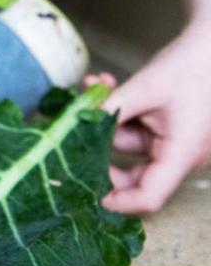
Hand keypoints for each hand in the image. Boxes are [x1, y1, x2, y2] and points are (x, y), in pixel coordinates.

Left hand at [84, 25, 210, 213]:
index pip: (149, 196)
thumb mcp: (145, 87)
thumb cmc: (192, 64)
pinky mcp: (169, 128)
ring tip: (92, 86)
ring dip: (106, 118)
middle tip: (73, 138)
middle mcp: (181, 154)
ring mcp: (176, 142)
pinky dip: (120, 110)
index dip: (115, 201)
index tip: (84, 192)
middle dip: (100, 152)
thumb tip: (74, 124)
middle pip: (133, 175)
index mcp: (182, 153)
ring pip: (128, 144)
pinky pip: (137, 127)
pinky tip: (104, 83)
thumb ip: (110, 109)